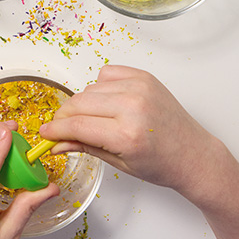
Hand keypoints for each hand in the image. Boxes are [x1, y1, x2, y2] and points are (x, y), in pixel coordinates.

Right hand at [39, 65, 217, 197]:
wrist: (194, 154)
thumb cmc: (162, 164)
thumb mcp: (119, 164)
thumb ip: (83, 147)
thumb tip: (56, 143)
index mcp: (127, 134)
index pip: (77, 125)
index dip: (56, 129)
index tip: (45, 133)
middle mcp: (132, 106)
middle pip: (78, 103)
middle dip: (64, 117)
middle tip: (61, 127)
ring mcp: (139, 88)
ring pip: (89, 88)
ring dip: (82, 103)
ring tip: (91, 118)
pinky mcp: (144, 77)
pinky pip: (106, 73)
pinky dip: (100, 87)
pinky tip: (107, 102)